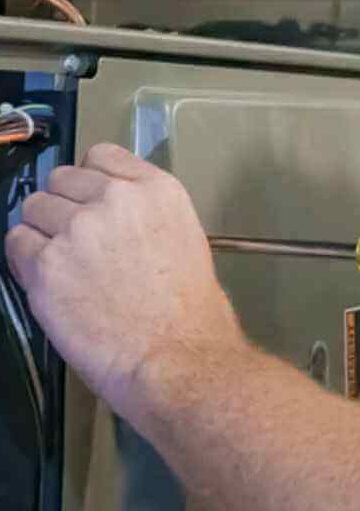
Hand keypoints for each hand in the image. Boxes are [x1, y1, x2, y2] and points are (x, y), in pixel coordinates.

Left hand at [5, 144, 245, 425]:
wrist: (175, 356)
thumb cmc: (191, 310)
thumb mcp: (185, 238)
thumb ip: (146, 214)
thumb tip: (112, 215)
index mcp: (157, 190)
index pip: (100, 155)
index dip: (91, 181)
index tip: (92, 203)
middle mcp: (114, 198)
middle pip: (60, 179)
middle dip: (64, 206)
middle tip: (76, 242)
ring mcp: (76, 229)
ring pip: (32, 208)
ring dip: (42, 232)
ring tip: (62, 265)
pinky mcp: (44, 265)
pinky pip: (16, 245)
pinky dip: (26, 261)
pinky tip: (49, 281)